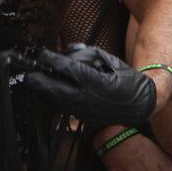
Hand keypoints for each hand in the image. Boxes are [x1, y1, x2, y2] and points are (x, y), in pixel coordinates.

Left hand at [23, 44, 156, 125]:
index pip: (69, 69)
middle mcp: (90, 99)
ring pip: (58, 101)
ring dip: (45, 91)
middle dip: (40, 81)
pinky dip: (54, 99)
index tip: (43, 54)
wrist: (141, 105)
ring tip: (36, 81)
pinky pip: (64, 107)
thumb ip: (87, 55)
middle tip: (30, 74)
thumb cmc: (126, 79)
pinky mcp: (85, 118)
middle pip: (57, 90)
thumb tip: (66, 52)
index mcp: (98, 82)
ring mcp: (86, 112)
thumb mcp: (109, 60)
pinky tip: (48, 92)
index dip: (53, 61)